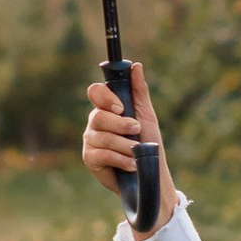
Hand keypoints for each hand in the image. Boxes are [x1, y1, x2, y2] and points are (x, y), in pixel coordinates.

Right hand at [80, 63, 177, 236]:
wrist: (150, 174)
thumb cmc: (148, 142)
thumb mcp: (147, 115)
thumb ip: (139, 91)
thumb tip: (136, 66)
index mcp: (107, 108)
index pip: (95, 92)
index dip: (105, 98)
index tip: (121, 108)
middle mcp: (95, 122)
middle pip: (98, 115)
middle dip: (120, 124)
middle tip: (136, 130)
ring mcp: (91, 140)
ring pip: (102, 136)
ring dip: (124, 145)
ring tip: (136, 151)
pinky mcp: (90, 158)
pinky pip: (101, 154)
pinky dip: (120, 159)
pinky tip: (131, 164)